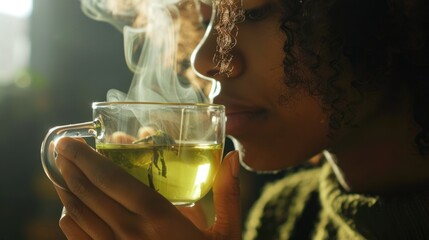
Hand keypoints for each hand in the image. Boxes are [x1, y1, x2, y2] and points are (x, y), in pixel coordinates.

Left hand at [54, 137, 240, 239]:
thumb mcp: (225, 233)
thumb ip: (228, 194)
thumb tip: (234, 157)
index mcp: (160, 218)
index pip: (114, 181)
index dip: (88, 159)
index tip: (71, 141)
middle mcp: (131, 233)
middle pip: (89, 193)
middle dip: (69, 167)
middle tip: (60, 148)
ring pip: (77, 214)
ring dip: (64, 189)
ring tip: (60, 170)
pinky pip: (77, 239)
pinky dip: (68, 219)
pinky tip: (69, 208)